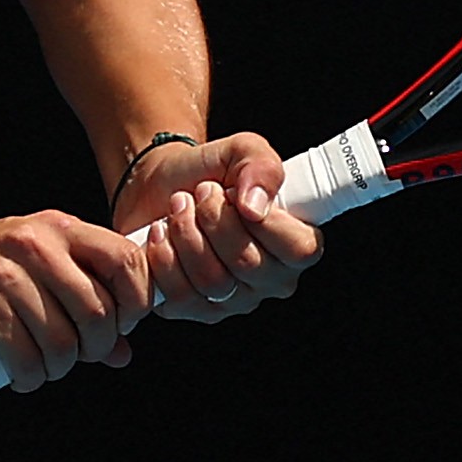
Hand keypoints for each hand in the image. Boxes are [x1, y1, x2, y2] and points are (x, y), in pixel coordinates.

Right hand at [0, 211, 154, 392]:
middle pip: (98, 310)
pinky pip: (28, 360)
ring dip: (62, 367)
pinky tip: (24, 374)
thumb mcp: (34, 265)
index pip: (125, 259)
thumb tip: (122, 350)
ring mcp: (8, 277)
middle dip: (98, 346)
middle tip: (82, 354)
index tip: (123, 323)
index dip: (136, 300)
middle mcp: (35, 245)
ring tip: (48, 366)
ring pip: (64, 342)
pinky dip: (32, 377)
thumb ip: (81, 297)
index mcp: (57, 227)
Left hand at [111, 132, 322, 323]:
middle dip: (215, 218)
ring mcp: (233, 301)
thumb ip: (261, 166)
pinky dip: (164, 255)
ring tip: (179, 206)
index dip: (265, 221)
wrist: (161, 184)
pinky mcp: (194, 310)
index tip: (235, 192)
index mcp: (296, 244)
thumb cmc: (210, 171)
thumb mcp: (242, 150)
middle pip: (248, 264)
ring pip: (212, 281)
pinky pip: (180, 295)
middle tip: (201, 193)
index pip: (299, 250)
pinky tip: (161, 232)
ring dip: (186, 232)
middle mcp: (270, 280)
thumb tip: (255, 206)